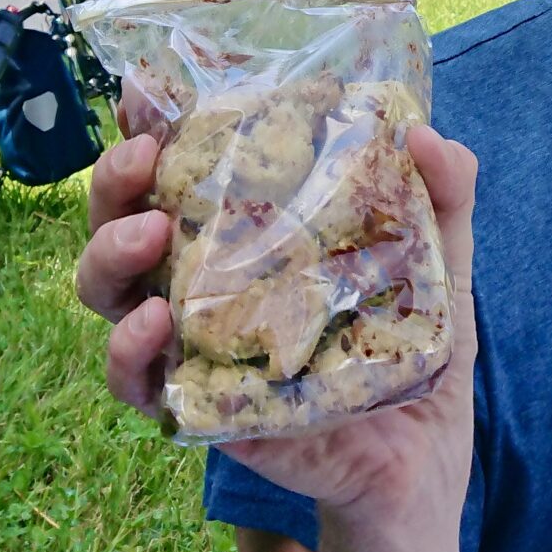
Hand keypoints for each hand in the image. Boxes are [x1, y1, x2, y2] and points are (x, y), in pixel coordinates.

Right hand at [74, 81, 481, 529]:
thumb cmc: (415, 345)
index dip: (146, 128)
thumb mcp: (442, 259)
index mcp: (248, 227)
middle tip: (142, 162)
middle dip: (113, 181)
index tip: (141, 97)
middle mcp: (203, 275)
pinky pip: (133, 380)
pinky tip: (154, 324)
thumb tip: (426, 136)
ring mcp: (190, 339)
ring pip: (106, 290)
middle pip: (121, 216)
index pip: (180, 167)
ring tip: (145, 234)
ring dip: (107, 253)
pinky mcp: (193, 402)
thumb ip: (445, 193)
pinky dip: (127, 350)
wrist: (421, 454)